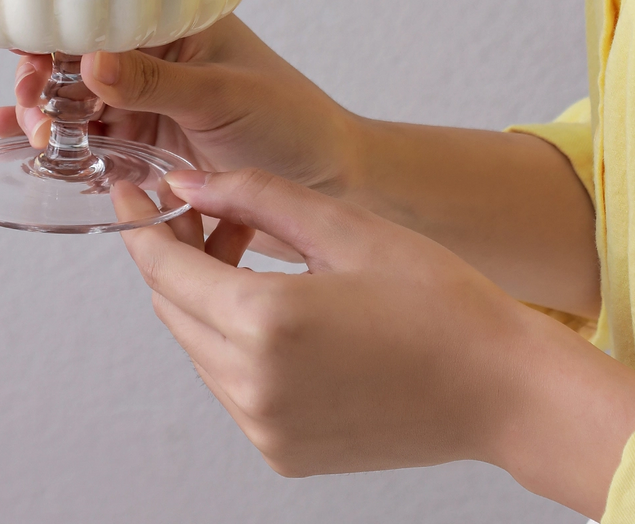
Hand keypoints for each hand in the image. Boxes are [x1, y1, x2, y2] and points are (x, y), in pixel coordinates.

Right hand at [0, 14, 361, 214]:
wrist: (331, 185)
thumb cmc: (294, 124)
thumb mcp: (222, 97)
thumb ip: (155, 83)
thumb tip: (88, 60)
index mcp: (178, 24)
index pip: (104, 15)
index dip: (59, 32)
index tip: (29, 55)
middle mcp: (158, 61)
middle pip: (80, 62)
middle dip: (45, 80)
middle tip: (32, 107)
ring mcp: (151, 104)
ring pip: (82, 105)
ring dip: (50, 116)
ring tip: (34, 133)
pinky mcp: (151, 147)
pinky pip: (98, 144)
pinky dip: (66, 146)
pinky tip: (33, 149)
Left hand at [114, 167, 634, 517]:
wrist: (503, 391)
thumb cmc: (437, 300)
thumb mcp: (342, 227)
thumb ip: (251, 198)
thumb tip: (185, 184)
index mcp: (264, 325)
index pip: (164, 269)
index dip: (140, 225)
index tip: (131, 192)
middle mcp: (252, 388)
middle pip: (173, 307)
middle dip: (173, 254)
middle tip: (200, 210)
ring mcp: (265, 428)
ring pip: (197, 344)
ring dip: (203, 296)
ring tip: (244, 251)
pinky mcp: (282, 451)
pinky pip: (229, 382)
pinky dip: (231, 339)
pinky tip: (272, 306)